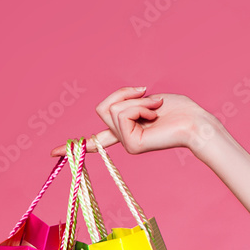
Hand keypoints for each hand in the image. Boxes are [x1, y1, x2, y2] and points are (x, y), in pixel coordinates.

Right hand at [49, 87, 214, 155]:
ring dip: (137, 100)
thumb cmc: (179, 111)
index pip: (95, 140)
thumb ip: (125, 102)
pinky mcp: (132, 145)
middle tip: (151, 99)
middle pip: (103, 108)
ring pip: (113, 109)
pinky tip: (155, 115)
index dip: (74, 145)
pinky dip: (140, 106)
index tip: (52, 154)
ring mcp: (126, 144)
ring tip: (156, 108)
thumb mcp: (146, 99)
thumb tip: (115, 110)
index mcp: (125, 131)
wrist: (197, 123)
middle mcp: (122, 139)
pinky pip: (123, 114)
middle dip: (126, 95)